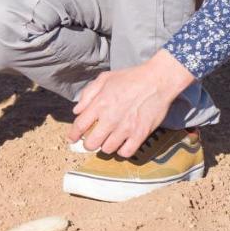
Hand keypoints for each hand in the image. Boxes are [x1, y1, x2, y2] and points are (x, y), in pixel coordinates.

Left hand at [67, 50, 194, 156]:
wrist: (157, 80)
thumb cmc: (131, 77)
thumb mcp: (105, 78)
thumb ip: (88, 94)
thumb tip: (77, 110)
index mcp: (100, 104)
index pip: (79, 126)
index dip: (73, 135)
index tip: (72, 139)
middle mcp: (111, 118)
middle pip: (91, 143)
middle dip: (88, 143)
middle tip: (91, 140)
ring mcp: (126, 128)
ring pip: (107, 149)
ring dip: (105, 146)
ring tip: (108, 140)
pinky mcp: (140, 134)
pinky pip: (126, 152)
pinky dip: (122, 151)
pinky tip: (122, 144)